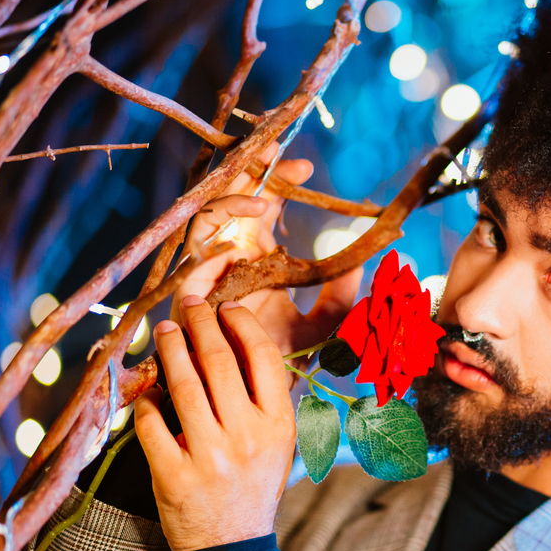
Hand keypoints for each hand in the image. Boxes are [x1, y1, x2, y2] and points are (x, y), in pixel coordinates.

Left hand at [135, 295, 295, 550]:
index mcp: (278, 425)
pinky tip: (149, 388)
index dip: (241, 324)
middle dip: (200, 324)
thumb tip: (234, 341)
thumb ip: (263, 398)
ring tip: (165, 331)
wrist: (232, 547)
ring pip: (183, 387)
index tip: (225, 307)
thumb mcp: (277, 442)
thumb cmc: (255, 485)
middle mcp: (247, 437)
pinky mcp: (174, 476)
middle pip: (219, 362)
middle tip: (189, 306)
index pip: (262, 357)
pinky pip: (151, 425)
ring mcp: (210, 457)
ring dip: (171, 350)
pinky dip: (148, 401)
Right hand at [174, 143, 363, 363]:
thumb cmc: (277, 361)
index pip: (263, 204)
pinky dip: (212, 249)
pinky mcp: (188, 295)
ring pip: (207, 219)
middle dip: (250, 171)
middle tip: (275, 152)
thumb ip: (340, 298)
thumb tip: (362, 266)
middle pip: (231, 198)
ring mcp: (206, 272)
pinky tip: (239, 243)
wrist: (247, 398)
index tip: (304, 166)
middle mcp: (227, 256)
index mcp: (256, 255)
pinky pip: (192, 261)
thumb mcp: (321, 327)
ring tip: (264, 202)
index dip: (278, 181)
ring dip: (232, 203)